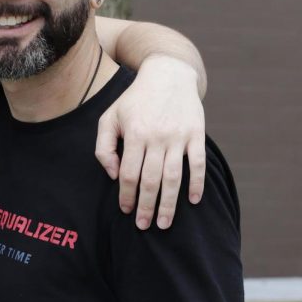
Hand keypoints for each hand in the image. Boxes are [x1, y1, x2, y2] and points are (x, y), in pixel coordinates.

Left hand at [95, 56, 205, 229]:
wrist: (168, 75)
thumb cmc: (134, 101)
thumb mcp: (109, 118)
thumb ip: (104, 147)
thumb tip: (114, 175)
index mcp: (134, 135)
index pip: (128, 174)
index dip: (126, 196)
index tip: (126, 212)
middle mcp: (157, 138)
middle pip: (151, 180)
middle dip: (146, 207)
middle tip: (144, 226)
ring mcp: (178, 137)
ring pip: (174, 177)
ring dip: (169, 203)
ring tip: (165, 223)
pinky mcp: (196, 135)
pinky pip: (198, 164)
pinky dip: (197, 183)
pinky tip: (193, 201)